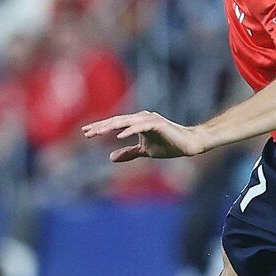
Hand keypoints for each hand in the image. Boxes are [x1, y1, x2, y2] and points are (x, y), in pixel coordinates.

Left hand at [81, 111, 203, 161]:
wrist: (189, 144)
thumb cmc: (168, 145)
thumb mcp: (144, 151)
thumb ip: (129, 153)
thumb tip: (110, 158)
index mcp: (137, 122)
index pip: (115, 124)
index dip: (100, 128)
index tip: (86, 133)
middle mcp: (141, 118)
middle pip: (116, 120)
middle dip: (101, 126)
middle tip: (86, 132)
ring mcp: (149, 119)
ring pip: (125, 122)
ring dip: (111, 127)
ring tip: (98, 133)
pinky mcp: (157, 124)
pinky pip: (140, 126)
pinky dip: (129, 130)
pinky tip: (119, 135)